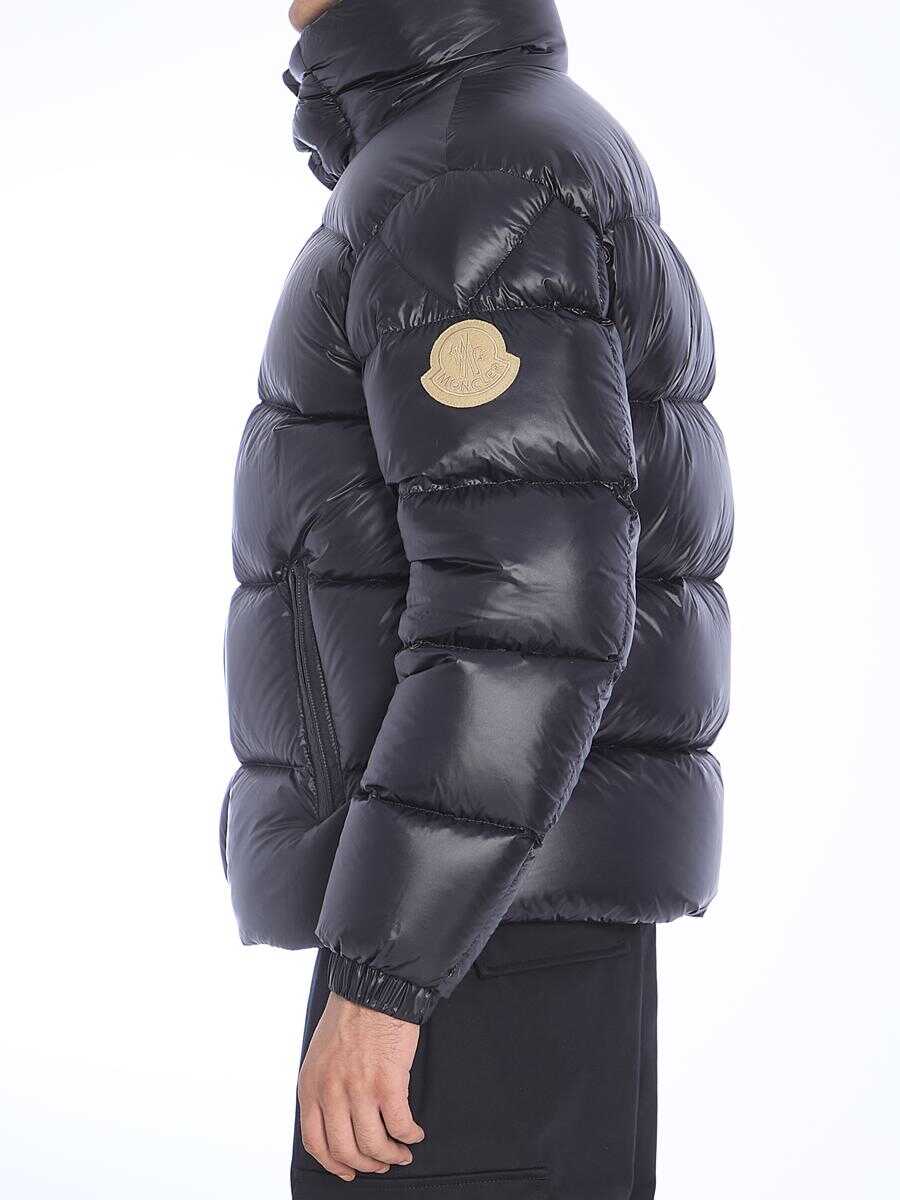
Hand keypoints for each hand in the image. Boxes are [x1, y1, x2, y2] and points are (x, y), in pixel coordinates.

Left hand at [298, 992, 424, 1180]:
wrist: (374, 989)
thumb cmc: (351, 1016)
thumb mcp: (320, 1056)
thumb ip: (324, 1089)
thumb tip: (339, 1121)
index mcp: (311, 1086)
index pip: (315, 1143)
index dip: (335, 1164)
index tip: (349, 1170)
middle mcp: (330, 1092)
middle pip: (345, 1150)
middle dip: (367, 1163)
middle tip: (382, 1162)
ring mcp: (358, 1089)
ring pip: (373, 1144)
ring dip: (391, 1154)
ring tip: (402, 1151)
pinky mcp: (387, 1083)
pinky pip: (400, 1126)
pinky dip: (409, 1135)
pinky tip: (415, 1132)